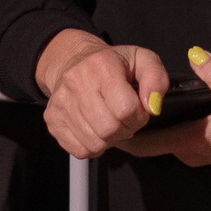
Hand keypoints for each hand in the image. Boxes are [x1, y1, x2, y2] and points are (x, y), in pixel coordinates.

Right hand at [35, 29, 167, 159]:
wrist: (72, 60)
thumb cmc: (112, 64)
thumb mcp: (142, 60)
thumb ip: (157, 79)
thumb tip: (153, 106)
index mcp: (102, 65)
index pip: (126, 108)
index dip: (139, 116)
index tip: (137, 109)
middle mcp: (76, 82)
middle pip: (110, 129)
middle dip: (125, 129)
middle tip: (124, 118)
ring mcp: (61, 103)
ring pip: (95, 143)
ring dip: (109, 139)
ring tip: (110, 121)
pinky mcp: (53, 120)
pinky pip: (80, 150)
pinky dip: (92, 146)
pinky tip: (95, 129)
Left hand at [128, 46, 210, 174]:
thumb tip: (194, 54)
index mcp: (191, 141)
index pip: (143, 144)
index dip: (122, 130)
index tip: (106, 111)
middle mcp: (190, 151)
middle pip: (149, 142)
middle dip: (131, 123)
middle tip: (117, 95)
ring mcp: (199, 151)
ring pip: (163, 139)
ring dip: (149, 124)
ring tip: (134, 95)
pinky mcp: (209, 146)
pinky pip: (177, 137)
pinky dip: (165, 125)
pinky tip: (163, 105)